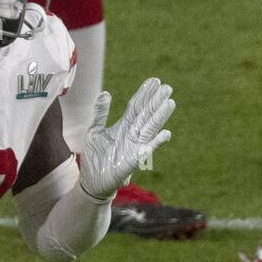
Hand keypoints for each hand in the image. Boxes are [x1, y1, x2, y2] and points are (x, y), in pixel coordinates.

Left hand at [79, 78, 174, 199]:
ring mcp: (134, 146)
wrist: (91, 180)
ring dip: (160, 116)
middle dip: (156, 101)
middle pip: (146, 114)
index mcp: (123, 126)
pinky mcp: (133, 160)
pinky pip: (146, 150)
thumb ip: (100, 113)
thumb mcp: (94, 130)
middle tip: (167, 87)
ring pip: (150, 128)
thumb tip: (106, 93)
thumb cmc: (95, 156)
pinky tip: (166, 133)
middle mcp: (132, 134)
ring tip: (170, 103)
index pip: (136, 106)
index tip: (154, 80)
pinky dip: (156, 142)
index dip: (144, 94)